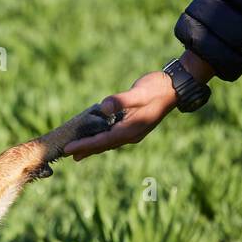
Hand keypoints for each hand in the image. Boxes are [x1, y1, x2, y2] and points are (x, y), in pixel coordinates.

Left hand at [61, 71, 177, 160]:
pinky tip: (96, 138)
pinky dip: (102, 139)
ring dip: (92, 147)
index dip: (85, 145)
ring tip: (77, 153)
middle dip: (85, 150)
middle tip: (66, 154)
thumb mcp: (139, 92)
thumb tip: (103, 107)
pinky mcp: (134, 126)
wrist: (174, 87)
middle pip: (104, 145)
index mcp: (130, 129)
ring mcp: (133, 131)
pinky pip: (113, 136)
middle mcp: (131, 134)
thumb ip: (121, 101)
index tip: (69, 149)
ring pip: (108, 142)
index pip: (102, 140)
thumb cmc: (156, 88)